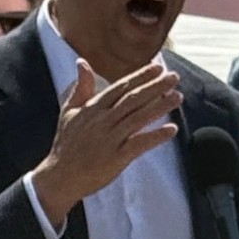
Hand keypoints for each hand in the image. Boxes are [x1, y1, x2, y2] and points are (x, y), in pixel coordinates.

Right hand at [29, 59, 180, 226]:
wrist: (60, 176)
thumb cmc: (65, 143)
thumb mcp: (68, 111)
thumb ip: (81, 87)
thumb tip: (82, 62)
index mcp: (93, 108)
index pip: (120, 87)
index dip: (140, 76)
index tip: (157, 67)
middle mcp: (103, 120)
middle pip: (133, 99)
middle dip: (155, 86)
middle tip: (174, 77)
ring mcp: (110, 138)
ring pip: (139, 118)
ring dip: (161, 106)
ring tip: (178, 97)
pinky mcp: (116, 157)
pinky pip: (140, 144)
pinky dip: (156, 136)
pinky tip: (172, 129)